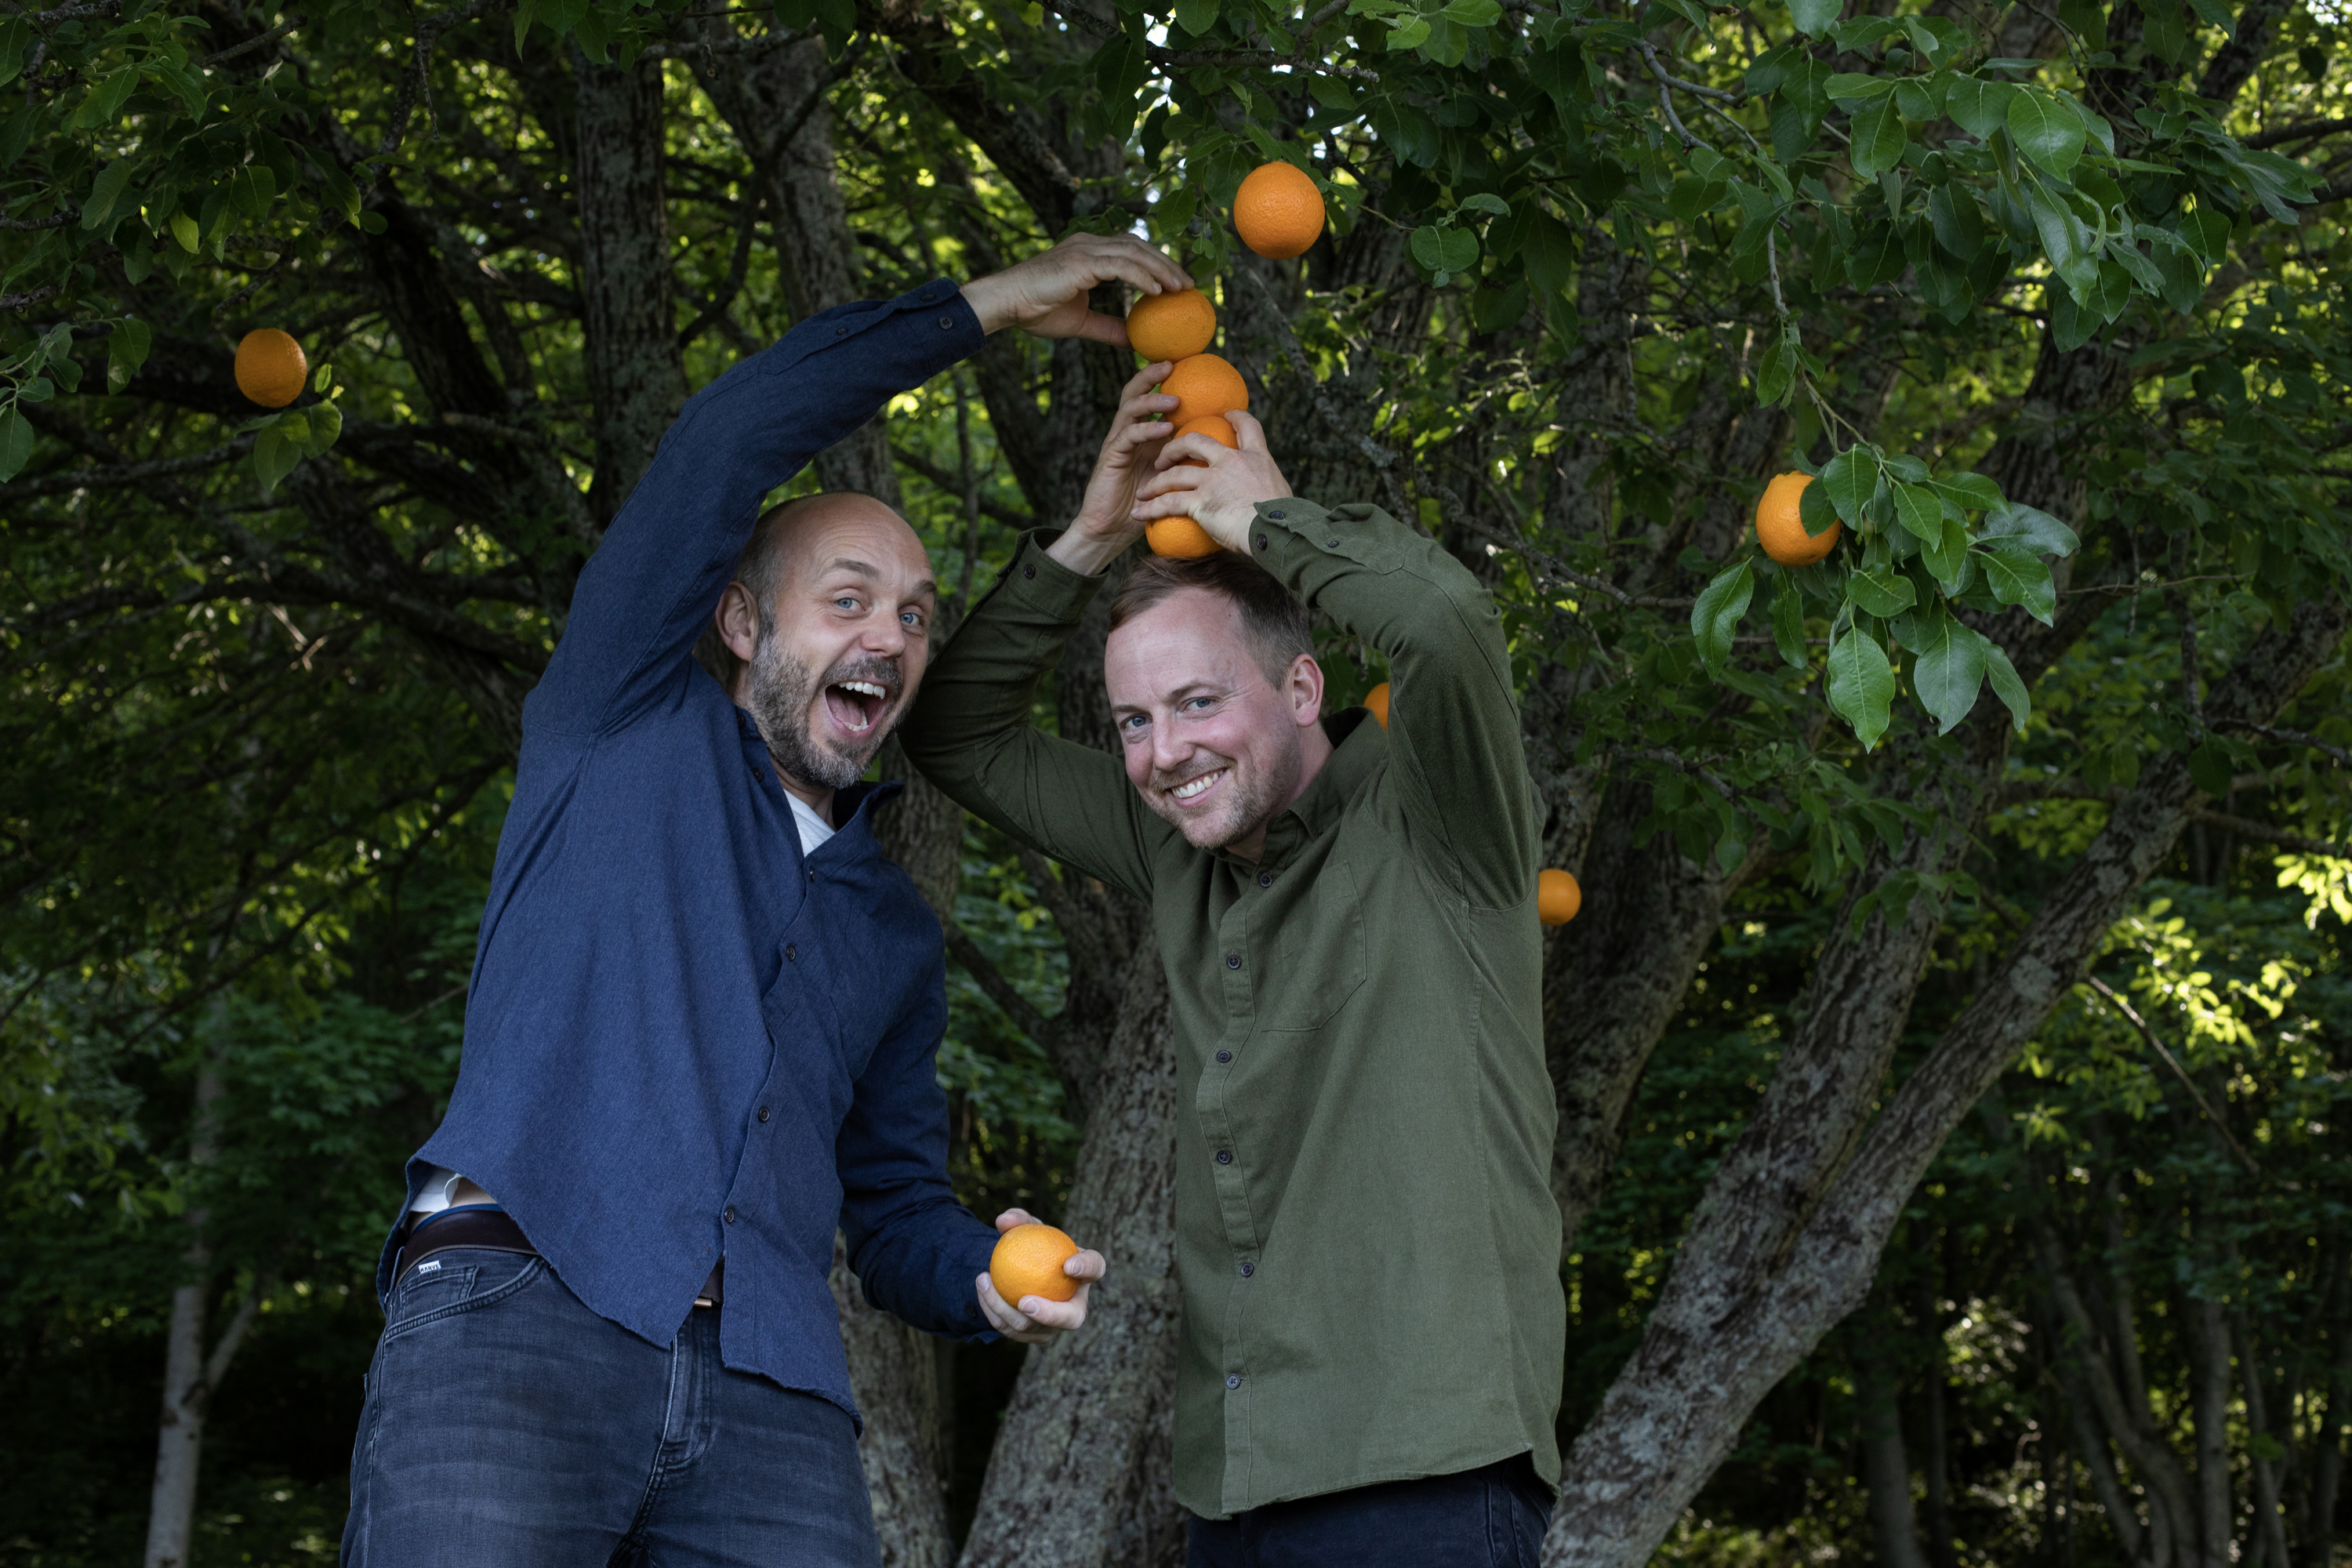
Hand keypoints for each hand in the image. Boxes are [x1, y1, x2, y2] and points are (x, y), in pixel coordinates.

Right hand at [961, 233, 1191, 343]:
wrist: (1007, 304)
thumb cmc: (1035, 311)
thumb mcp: (1081, 321)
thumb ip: (1108, 327)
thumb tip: (1134, 340)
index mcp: (1088, 252)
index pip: (1130, 250)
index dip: (1156, 263)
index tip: (1177, 283)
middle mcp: (1088, 243)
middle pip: (1138, 245)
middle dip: (1166, 262)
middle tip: (1189, 284)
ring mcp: (1085, 249)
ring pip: (1134, 252)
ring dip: (1161, 268)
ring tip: (1181, 288)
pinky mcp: (1081, 261)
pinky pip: (1121, 266)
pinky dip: (1142, 277)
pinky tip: (1158, 292)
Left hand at [975, 1208, 1105, 1345]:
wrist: (1022, 1273)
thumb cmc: (1033, 1246)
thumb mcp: (1028, 1229)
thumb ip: (1019, 1220)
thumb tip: (1004, 1221)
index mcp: (1084, 1274)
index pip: (1095, 1268)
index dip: (1087, 1268)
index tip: (1068, 1264)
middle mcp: (1075, 1306)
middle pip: (1071, 1318)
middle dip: (1050, 1314)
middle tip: (1025, 1301)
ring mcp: (1054, 1327)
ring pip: (1031, 1327)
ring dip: (1003, 1307)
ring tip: (984, 1280)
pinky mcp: (1032, 1336)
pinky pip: (1010, 1329)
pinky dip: (992, 1310)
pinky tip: (981, 1289)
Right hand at [1047, 366, 1181, 576]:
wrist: (1111, 529)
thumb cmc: (1145, 506)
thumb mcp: (1172, 478)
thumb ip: (1189, 460)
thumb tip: (1226, 451)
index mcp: (1143, 435)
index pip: (1150, 398)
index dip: (1162, 380)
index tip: (1186, 365)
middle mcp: (1129, 433)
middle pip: (1135, 394)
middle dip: (1151, 376)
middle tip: (1171, 365)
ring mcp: (1118, 443)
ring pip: (1130, 410)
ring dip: (1152, 402)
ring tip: (1174, 399)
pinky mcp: (1111, 457)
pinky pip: (1128, 437)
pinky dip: (1147, 430)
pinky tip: (1164, 428)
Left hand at [1131, 408, 1293, 552]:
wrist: (1277, 531)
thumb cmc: (1285, 520)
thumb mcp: (1282, 493)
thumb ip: (1266, 487)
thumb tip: (1263, 496)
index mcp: (1256, 456)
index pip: (1247, 426)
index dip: (1235, 417)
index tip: (1226, 415)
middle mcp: (1231, 461)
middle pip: (1195, 440)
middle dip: (1174, 446)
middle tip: (1164, 457)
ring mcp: (1214, 480)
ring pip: (1175, 473)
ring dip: (1156, 482)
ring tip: (1144, 491)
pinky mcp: (1201, 502)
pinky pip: (1169, 502)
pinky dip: (1151, 508)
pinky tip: (1139, 514)